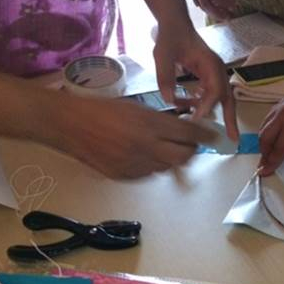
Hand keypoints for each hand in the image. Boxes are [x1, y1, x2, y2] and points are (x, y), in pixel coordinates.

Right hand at [50, 94, 217, 178]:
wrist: (71, 125)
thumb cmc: (103, 110)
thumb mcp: (137, 108)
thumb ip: (162, 120)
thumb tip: (184, 128)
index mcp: (150, 124)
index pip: (189, 133)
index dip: (204, 136)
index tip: (212, 137)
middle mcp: (145, 146)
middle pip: (184, 156)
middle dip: (191, 151)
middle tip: (190, 145)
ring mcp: (135, 164)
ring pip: (167, 167)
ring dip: (170, 158)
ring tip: (161, 147)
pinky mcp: (125, 176)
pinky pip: (148, 174)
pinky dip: (151, 166)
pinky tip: (142, 155)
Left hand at [153, 20, 237, 140]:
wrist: (175, 25)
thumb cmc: (170, 37)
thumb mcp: (163, 54)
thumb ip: (165, 76)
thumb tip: (168, 100)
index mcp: (210, 64)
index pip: (215, 90)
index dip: (207, 106)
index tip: (195, 118)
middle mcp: (217, 71)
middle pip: (228, 98)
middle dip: (231, 119)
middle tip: (234, 139)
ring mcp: (215, 74)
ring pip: (220, 100)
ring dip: (209, 112)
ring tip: (197, 123)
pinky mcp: (208, 77)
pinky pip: (209, 95)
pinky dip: (200, 104)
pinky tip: (186, 107)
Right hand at [189, 0, 234, 20]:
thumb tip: (231, 4)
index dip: (223, 3)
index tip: (234, 6)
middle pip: (205, 4)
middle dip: (217, 13)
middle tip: (229, 18)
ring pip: (202, 5)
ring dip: (214, 13)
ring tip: (226, 17)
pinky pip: (201, 2)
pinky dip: (210, 9)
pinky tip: (219, 12)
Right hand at [258, 83, 283, 174]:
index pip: (279, 149)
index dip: (271, 162)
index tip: (265, 170)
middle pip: (265, 137)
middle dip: (264, 152)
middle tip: (264, 162)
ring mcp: (281, 107)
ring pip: (264, 126)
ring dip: (264, 140)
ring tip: (267, 150)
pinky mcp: (282, 102)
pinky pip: (269, 118)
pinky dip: (267, 128)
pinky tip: (272, 135)